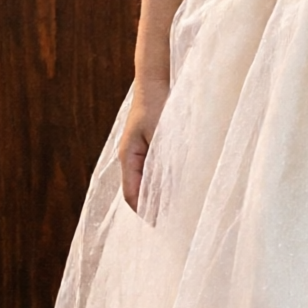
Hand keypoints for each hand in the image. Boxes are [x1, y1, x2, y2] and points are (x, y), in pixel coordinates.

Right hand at [118, 77, 168, 212]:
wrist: (157, 82)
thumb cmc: (158, 107)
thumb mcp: (161, 137)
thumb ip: (162, 163)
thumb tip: (166, 190)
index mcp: (129, 157)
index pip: (132, 195)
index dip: (145, 212)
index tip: (160, 225)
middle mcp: (131, 157)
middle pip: (139, 191)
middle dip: (153, 207)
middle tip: (173, 222)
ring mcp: (139, 152)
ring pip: (147, 181)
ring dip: (159, 195)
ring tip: (177, 210)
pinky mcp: (150, 145)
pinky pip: (154, 170)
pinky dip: (163, 181)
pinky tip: (179, 186)